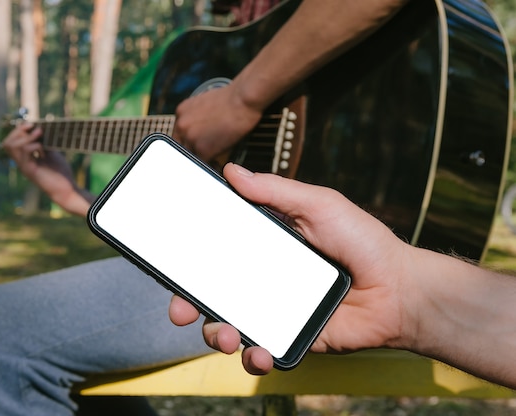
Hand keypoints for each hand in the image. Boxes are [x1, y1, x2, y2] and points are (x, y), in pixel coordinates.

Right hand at [1, 123, 89, 215]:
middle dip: (19, 131)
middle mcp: (21, 162)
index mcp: (24, 157)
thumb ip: (44, 142)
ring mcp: (24, 167)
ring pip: (13, 146)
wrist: (67, 190)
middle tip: (35, 129)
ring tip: (41, 137)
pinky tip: (44, 152)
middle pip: (7, 143)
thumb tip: (39, 128)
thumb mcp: (51, 152)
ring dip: (28, 137)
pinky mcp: (30, 171)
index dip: (18, 130)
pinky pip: (25, 152)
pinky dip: (35, 146)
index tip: (32, 124)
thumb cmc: (60, 172)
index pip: (10, 141)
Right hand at [169, 163, 415, 373]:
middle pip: (209, 292)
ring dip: (214, 334)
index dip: (186, 259)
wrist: (399, 289)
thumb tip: (231, 170)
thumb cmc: (362, 240)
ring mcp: (273, 309)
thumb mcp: (318, 205)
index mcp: (262, 246)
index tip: (167, 264)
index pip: (213, 251)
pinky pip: (260, 350)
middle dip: (186, 304)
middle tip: (178, 311)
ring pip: (226, 325)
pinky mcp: (289, 337)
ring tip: (225, 336)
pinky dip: (253, 356)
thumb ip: (275, 191)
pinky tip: (259, 352)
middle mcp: (260, 278)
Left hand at [173, 83, 262, 161]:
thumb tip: (201, 128)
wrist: (243, 99)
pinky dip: (212, 165)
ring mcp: (191, 138)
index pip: (178, 133)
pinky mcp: (203, 149)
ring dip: (201, 159)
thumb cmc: (232, 98)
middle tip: (204, 154)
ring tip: (212, 159)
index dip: (187, 141)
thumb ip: (197, 116)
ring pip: (191, 156)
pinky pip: (204, 164)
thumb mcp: (205, 102)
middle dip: (192, 151)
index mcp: (181, 112)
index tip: (195, 146)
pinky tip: (218, 163)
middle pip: (181, 146)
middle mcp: (182, 125)